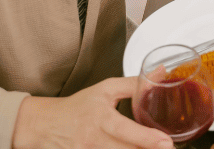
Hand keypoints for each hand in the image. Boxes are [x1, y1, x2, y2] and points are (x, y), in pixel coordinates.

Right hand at [12, 77, 171, 148]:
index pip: (126, 130)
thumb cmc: (77, 107)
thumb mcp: (104, 90)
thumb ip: (134, 84)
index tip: (166, 142)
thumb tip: (161, 73)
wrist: (44, 126)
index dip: (147, 138)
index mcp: (101, 119)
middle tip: (169, 148)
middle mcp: (94, 140)